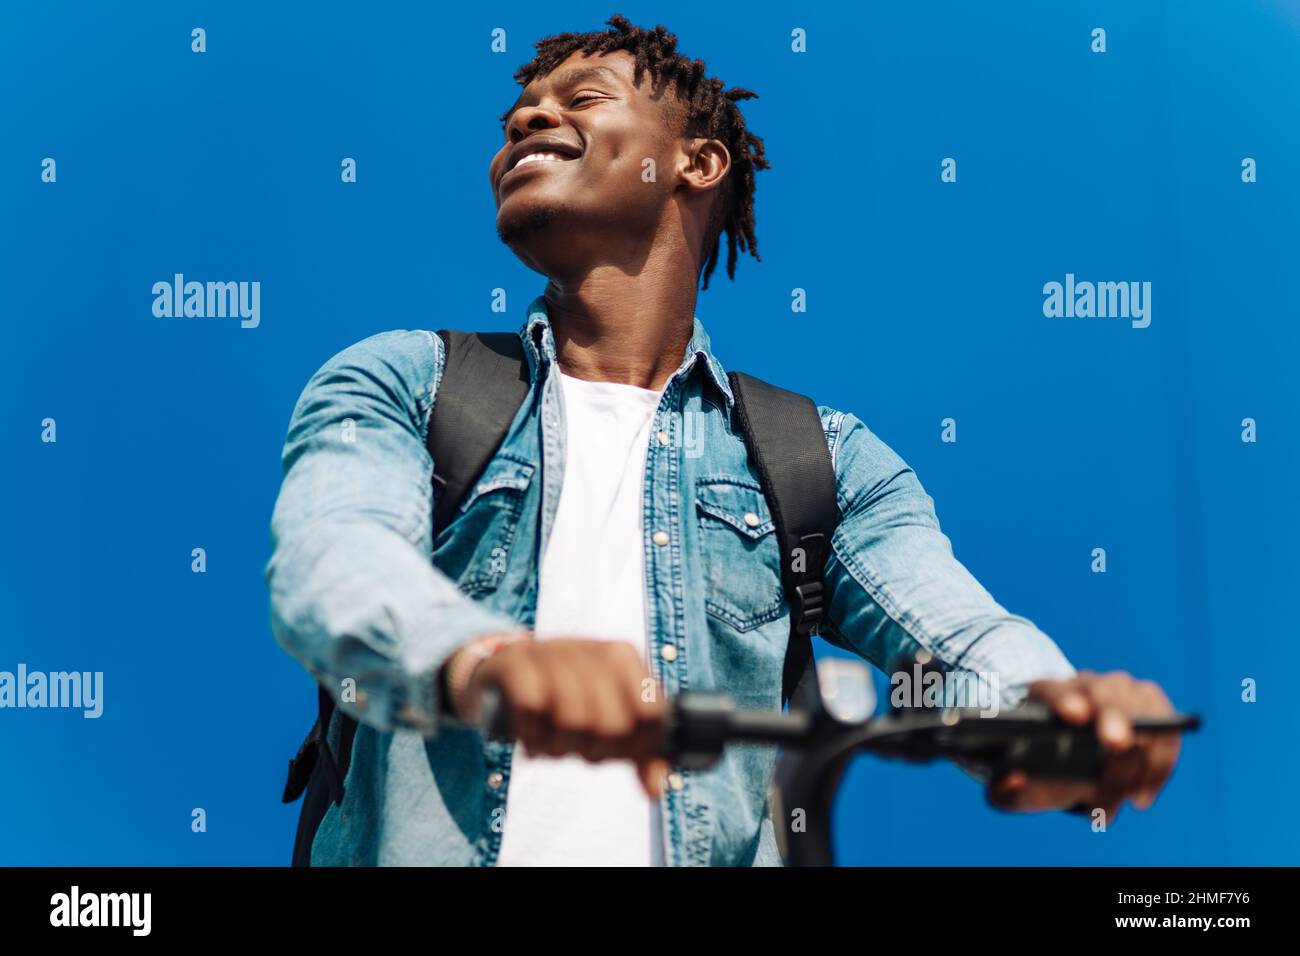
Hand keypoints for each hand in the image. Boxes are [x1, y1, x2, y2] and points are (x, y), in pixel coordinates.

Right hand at [461, 638, 669, 797]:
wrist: (508, 668)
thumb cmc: (566, 698)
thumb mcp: (608, 718)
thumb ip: (638, 753)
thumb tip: (655, 789)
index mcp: (623, 658)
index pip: (650, 715)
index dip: (633, 747)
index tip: (615, 751)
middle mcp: (592, 650)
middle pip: (612, 725)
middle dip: (594, 752)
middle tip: (578, 749)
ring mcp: (552, 652)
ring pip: (572, 719)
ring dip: (559, 748)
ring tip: (552, 745)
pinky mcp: (515, 662)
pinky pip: (531, 708)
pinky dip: (531, 734)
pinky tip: (530, 736)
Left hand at [987, 670, 1181, 821]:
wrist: (1071, 759)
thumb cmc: (1043, 770)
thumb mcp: (1014, 786)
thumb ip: (1004, 790)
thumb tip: (1013, 780)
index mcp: (1044, 695)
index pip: (1052, 691)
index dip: (1064, 700)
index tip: (1074, 716)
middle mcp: (1085, 686)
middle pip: (1103, 693)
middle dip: (1112, 717)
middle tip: (1116, 744)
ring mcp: (1123, 691)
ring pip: (1140, 710)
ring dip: (1138, 756)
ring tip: (1125, 798)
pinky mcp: (1153, 707)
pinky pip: (1167, 732)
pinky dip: (1160, 764)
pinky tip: (1140, 797)